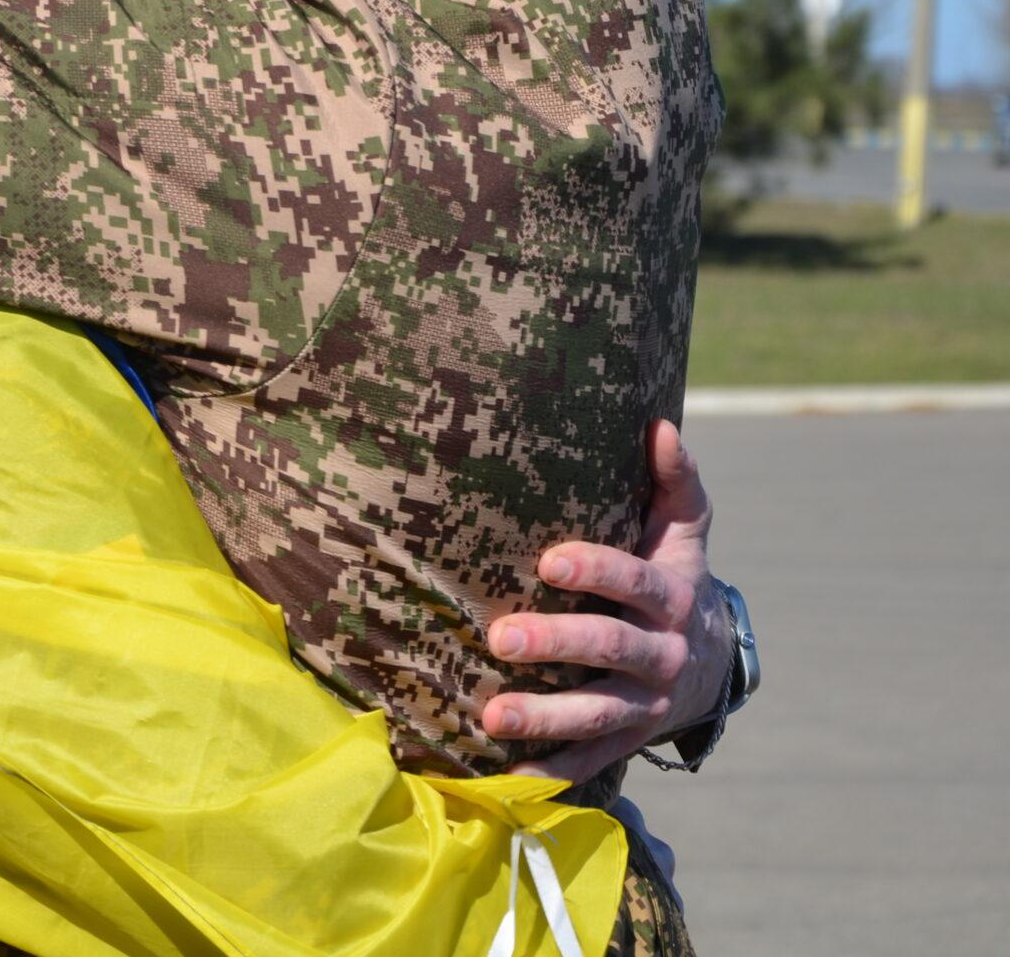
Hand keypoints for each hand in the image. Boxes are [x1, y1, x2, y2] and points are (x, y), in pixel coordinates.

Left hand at [481, 420, 734, 783]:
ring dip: (544, 718)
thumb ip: (675, 482)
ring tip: (491, 716)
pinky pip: (591, 760)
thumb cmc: (677, 576)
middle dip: (557, 645)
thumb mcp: (684, 530)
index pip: (634, 583)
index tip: (550, 561)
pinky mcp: (627, 739)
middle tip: (502, 639)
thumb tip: (660, 425)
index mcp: (672, 596)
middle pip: (610, 650)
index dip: (596, 571)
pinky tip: (510, 779)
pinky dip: (553, 772)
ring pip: (596, 714)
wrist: (713, 663)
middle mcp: (662, 654)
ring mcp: (645, 703)